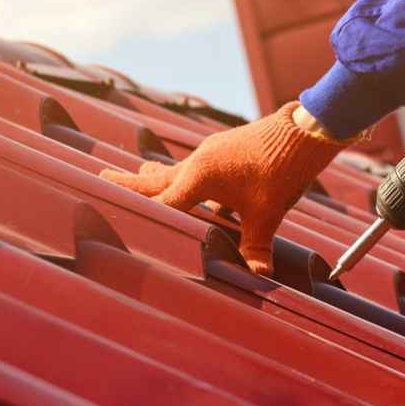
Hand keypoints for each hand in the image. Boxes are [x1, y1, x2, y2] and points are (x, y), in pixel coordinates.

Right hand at [100, 103, 353, 274]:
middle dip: (129, 183)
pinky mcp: (225, 151)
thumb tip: (258, 275)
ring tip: (137, 174)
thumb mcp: (267, 212)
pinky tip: (192, 186)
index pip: (164, 204)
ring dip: (156, 176)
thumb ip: (256, 245)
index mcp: (200, 176)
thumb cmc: (282, 168)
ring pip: (175, 170)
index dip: (145, 219)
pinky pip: (196, 168)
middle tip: (100, 177)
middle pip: (156, 179)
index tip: (119, 224)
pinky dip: (184, 176)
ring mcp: (211, 153)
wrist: (305, 129)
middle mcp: (199, 162)